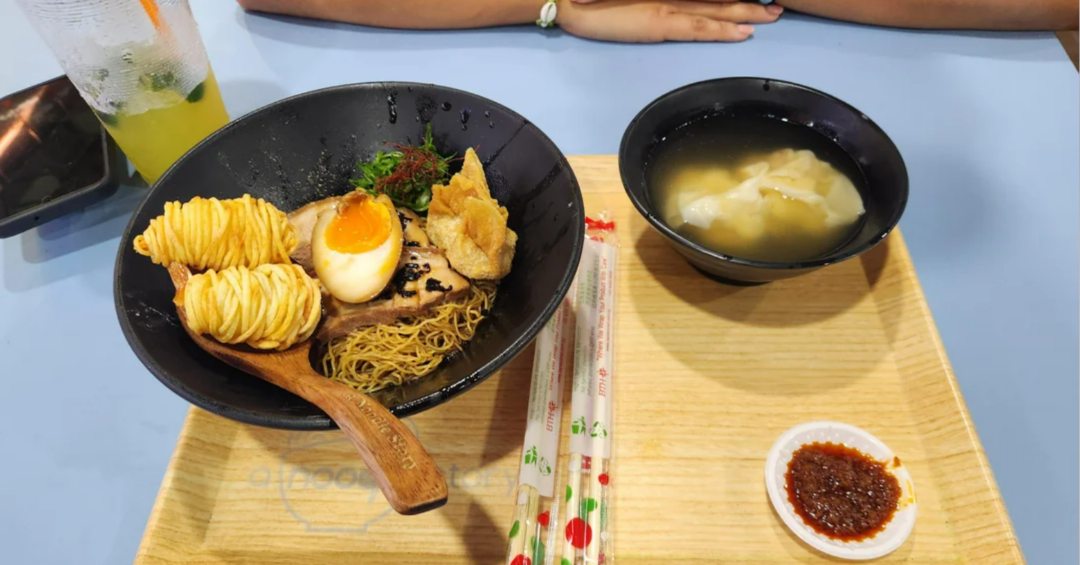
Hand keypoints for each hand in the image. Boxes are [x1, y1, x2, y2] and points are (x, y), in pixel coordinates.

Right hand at [556, 0, 782, 41]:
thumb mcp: (628, 0)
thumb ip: (650, 2)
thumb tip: (665, 8)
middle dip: (750, 3)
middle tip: (777, 8)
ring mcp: (666, 7)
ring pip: (716, 10)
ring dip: (746, 14)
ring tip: (771, 17)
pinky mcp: (657, 23)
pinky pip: (697, 27)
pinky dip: (722, 30)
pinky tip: (742, 32)